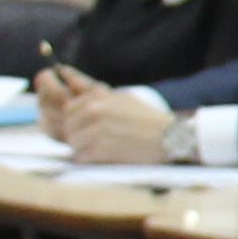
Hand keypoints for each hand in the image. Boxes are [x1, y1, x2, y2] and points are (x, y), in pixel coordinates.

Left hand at [34, 65, 172, 164]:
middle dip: (79, 135)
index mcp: (98, 98)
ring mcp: (97, 130)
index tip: (90, 128)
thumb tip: (67, 79)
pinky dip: (91, 159)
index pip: (70, 110)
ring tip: (104, 148)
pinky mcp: (101, 149)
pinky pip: (81, 156)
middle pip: (68, 127)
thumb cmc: (146, 118)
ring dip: (84, 148)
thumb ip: (95, 94)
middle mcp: (95, 111)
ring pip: (73, 143)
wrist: (170, 136)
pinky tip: (107, 155)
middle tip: (99, 140)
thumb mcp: (121, 99)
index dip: (78, 121)